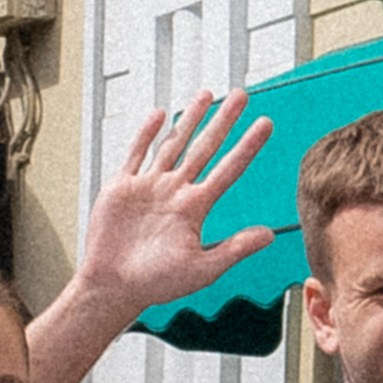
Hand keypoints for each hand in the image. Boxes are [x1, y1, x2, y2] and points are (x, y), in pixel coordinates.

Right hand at [74, 94, 276, 317]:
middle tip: (241, 95)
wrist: (113, 287)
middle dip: (223, 120)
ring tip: (207, 95)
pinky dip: (147, 133)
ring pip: (174, 143)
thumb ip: (234, 249)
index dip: (247, 146)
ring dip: (190, 118)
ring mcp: (149, 186)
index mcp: (194, 209)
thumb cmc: (155, 284)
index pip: (228, 169)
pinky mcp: (122, 187)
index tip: (265, 124)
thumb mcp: (202, 269)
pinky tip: (160, 115)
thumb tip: (269, 236)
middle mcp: (175, 192)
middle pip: (205, 147)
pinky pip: (136, 153)